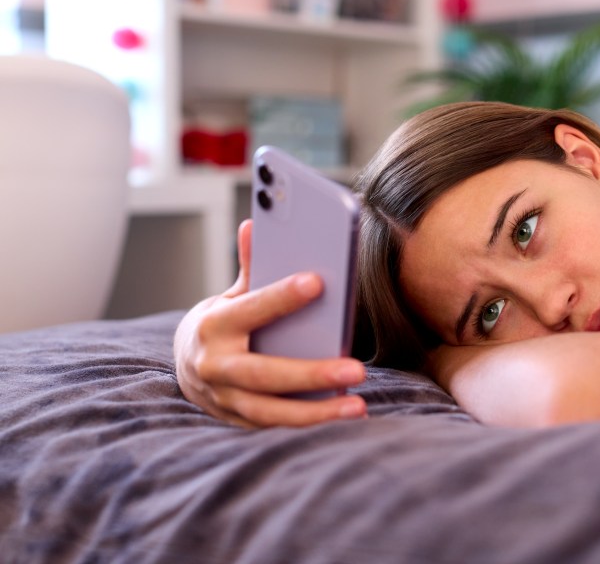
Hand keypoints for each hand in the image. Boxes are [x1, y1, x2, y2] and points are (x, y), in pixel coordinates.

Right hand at [173, 219, 367, 426]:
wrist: (187, 366)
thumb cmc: (223, 323)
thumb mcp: (231, 294)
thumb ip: (251, 266)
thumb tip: (254, 224)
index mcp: (214, 326)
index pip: (251, 309)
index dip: (282, 296)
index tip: (318, 282)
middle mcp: (215, 367)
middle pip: (265, 375)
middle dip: (311, 374)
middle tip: (357, 370)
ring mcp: (225, 400)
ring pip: (271, 412)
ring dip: (316, 413)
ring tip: (357, 405)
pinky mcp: (239, 422)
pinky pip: (275, 428)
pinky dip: (309, 426)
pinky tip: (344, 418)